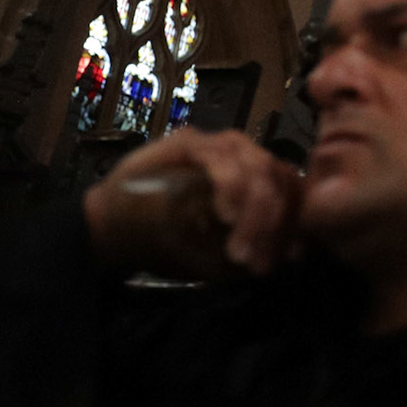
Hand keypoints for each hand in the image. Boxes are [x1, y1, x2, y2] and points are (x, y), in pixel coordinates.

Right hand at [83, 129, 302, 279]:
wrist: (109, 229)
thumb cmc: (166, 241)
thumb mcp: (218, 253)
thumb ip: (253, 245)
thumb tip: (291, 255)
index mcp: (253, 177)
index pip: (292, 188)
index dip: (297, 221)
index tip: (292, 257)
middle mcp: (239, 155)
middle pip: (279, 176)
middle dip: (275, 225)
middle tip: (256, 263)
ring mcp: (213, 145)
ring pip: (256, 166)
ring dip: (253, 213)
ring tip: (239, 252)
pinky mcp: (185, 143)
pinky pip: (220, 157)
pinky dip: (229, 187)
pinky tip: (225, 217)